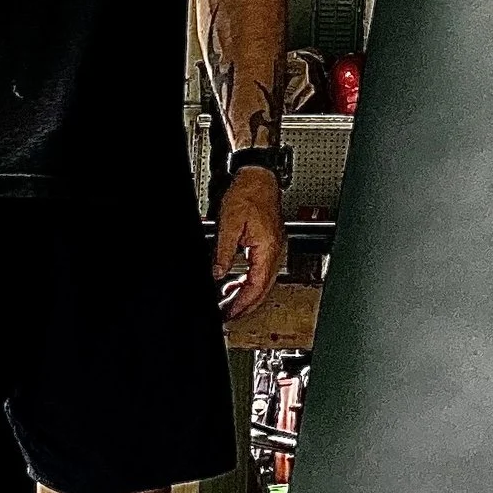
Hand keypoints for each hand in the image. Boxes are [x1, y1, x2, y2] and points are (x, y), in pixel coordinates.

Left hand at [213, 164, 285, 322]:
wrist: (259, 177)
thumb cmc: (248, 193)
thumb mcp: (229, 223)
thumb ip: (223, 251)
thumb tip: (217, 273)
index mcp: (267, 248)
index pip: (257, 285)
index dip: (243, 302)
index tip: (230, 312)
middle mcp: (275, 250)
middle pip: (264, 288)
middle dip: (247, 304)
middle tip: (230, 314)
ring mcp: (275, 247)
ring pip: (265, 281)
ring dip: (248, 293)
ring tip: (230, 301)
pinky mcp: (271, 243)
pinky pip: (263, 270)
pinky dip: (250, 280)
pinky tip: (236, 282)